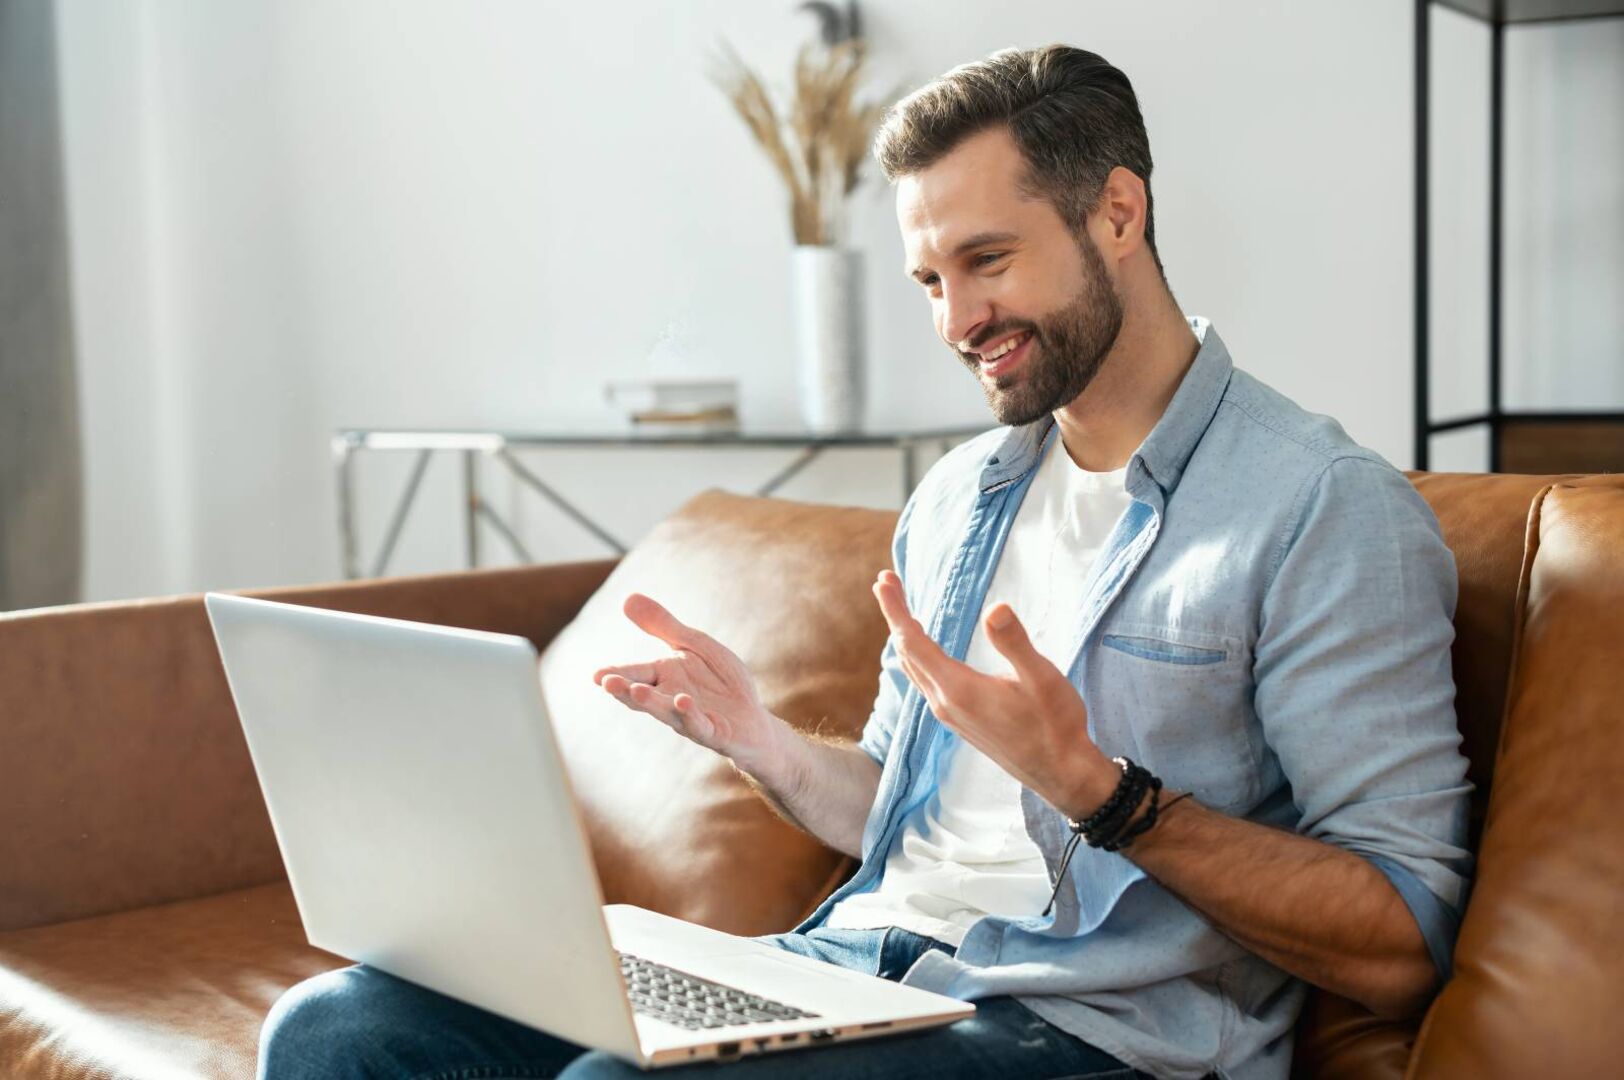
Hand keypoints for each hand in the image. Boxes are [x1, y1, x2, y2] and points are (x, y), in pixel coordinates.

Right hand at [593, 593, 786, 773]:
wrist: (753, 719)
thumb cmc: (721, 681)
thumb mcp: (694, 645)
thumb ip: (663, 626)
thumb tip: (626, 598)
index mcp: (664, 677)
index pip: (635, 673)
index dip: (615, 675)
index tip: (596, 675)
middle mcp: (671, 698)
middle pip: (643, 695)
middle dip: (624, 690)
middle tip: (607, 682)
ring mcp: (690, 718)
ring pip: (666, 711)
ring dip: (651, 702)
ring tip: (635, 691)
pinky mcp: (713, 732)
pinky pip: (699, 724)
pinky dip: (690, 714)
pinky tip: (683, 700)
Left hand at [871, 569, 1116, 818]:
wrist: (1061, 773)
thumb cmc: (1056, 724)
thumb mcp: (1042, 678)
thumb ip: (1015, 642)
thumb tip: (995, 608)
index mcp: (959, 689)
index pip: (912, 642)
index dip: (895, 609)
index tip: (883, 581)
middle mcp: (946, 703)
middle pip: (906, 653)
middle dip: (895, 616)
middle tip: (887, 582)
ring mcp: (950, 715)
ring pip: (914, 670)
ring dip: (905, 637)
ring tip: (902, 609)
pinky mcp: (959, 721)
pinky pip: (926, 682)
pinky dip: (918, 656)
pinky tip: (926, 648)